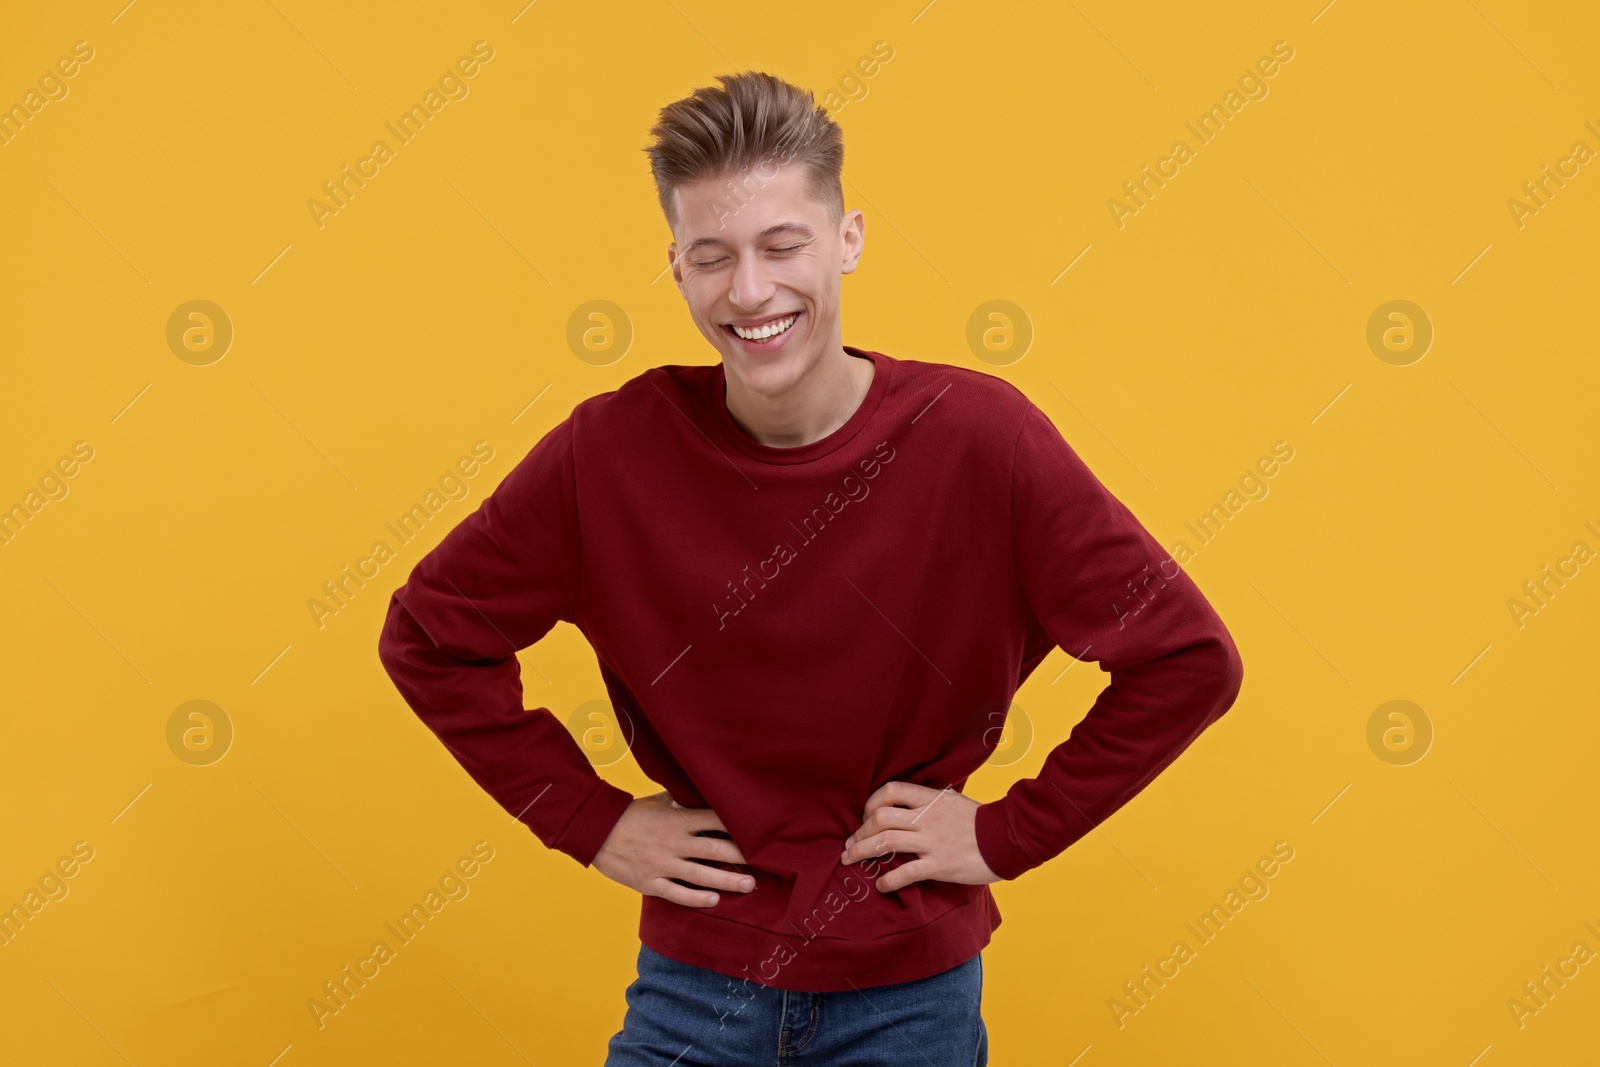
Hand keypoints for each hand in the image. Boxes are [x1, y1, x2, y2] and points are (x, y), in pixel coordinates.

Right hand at [592, 791, 754, 908]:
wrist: (595, 832)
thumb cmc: (630, 814)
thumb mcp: (658, 801)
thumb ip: (682, 801)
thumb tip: (705, 793)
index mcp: (676, 820)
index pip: (715, 821)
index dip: (738, 826)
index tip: (759, 831)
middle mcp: (673, 842)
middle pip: (714, 850)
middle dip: (742, 856)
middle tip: (766, 862)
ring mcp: (662, 864)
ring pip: (700, 875)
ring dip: (727, 880)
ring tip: (749, 885)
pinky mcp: (649, 882)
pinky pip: (677, 893)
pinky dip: (696, 898)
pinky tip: (714, 900)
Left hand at [840, 780, 1001, 891]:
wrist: (1009, 839)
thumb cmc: (982, 821)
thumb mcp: (954, 801)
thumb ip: (931, 801)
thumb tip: (909, 802)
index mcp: (931, 799)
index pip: (890, 791)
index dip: (871, 803)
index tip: (865, 816)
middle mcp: (927, 818)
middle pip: (880, 818)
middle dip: (859, 831)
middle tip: (850, 844)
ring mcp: (932, 841)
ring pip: (886, 842)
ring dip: (862, 851)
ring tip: (850, 860)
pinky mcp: (939, 865)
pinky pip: (906, 872)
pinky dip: (888, 880)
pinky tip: (881, 885)